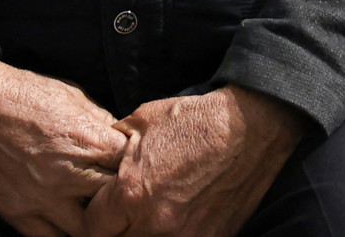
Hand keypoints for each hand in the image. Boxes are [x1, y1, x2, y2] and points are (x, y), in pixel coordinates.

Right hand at [0, 54, 126, 236]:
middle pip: (117, 201)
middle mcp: (69, 174)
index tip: (134, 164)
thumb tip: (125, 143)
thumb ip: (103, 125)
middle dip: (122, 195)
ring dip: (97, 221)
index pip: (134, 167)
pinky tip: (71, 221)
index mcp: (89, 140)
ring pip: (90, 230)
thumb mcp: (74, 97)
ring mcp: (42, 198)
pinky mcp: (17, 214)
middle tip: (120, 191)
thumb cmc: (24, 93)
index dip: (138, 166)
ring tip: (97, 210)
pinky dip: (65, 233)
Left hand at [85, 85, 306, 236]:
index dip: (96, 215)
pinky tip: (177, 218)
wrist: (251, 127)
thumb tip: (102, 158)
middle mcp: (155, 223)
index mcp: (131, 194)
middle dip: (117, 228)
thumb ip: (115, 147)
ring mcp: (186, 236)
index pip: (93, 227)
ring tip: (152, 215)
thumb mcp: (143, 121)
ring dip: (143, 232)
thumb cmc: (197, 120)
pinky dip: (173, 234)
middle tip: (126, 212)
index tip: (104, 205)